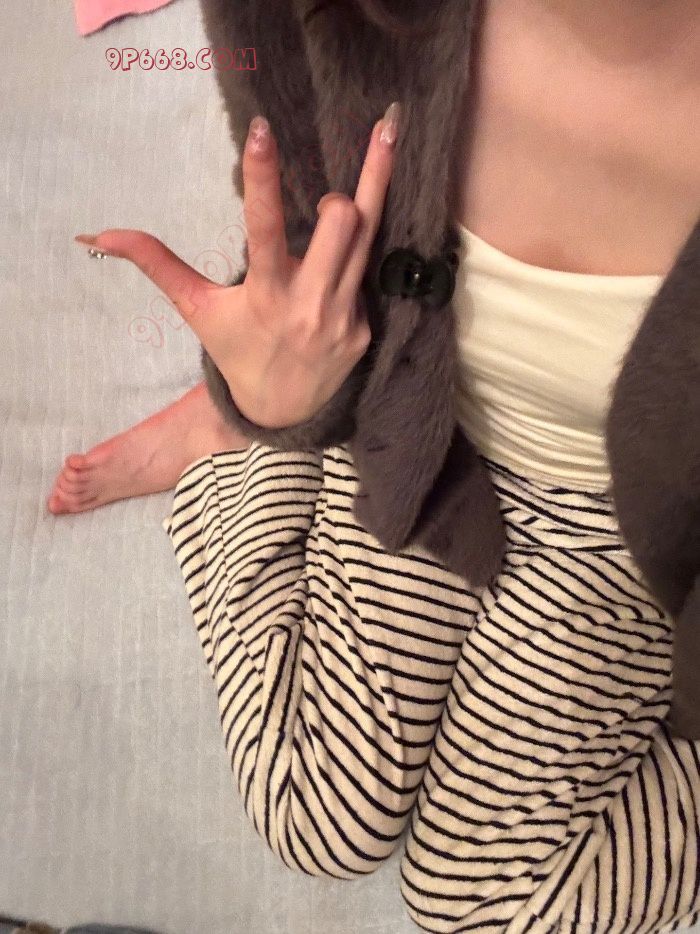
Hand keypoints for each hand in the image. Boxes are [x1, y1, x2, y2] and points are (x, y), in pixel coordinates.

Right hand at [75, 103, 400, 428]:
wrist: (281, 412)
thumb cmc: (236, 351)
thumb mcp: (198, 310)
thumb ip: (158, 265)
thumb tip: (98, 235)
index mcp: (265, 296)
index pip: (262, 230)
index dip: (262, 178)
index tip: (261, 130)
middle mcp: (309, 305)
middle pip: (340, 224)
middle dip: (335, 201)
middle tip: (325, 204)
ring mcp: (343, 317)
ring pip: (370, 237)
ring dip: (374, 186)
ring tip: (386, 134)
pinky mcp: (365, 327)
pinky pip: (368, 273)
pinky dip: (353, 263)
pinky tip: (343, 274)